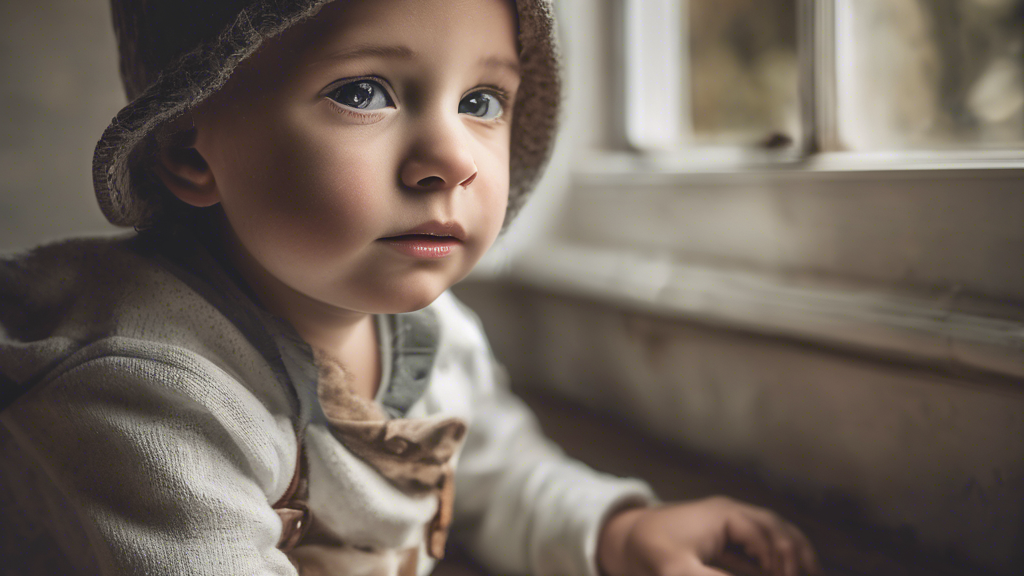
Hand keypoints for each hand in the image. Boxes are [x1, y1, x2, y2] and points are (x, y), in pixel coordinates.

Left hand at [597, 496, 819, 575]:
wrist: (629, 536)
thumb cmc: (650, 548)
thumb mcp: (674, 568)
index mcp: (726, 515)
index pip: (766, 537)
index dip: (781, 564)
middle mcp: (736, 513)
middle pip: (781, 530)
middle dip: (798, 559)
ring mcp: (737, 521)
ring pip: (780, 533)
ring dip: (798, 557)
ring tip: (812, 575)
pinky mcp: (734, 534)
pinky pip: (769, 541)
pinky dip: (785, 557)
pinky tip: (793, 571)